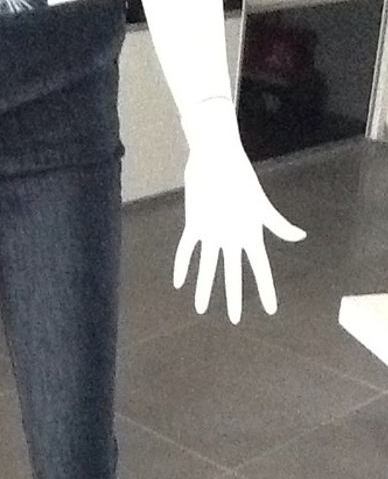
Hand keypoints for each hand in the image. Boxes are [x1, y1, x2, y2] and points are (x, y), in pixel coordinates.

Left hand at [174, 99, 306, 323]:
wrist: (215, 158)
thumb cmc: (240, 178)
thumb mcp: (260, 206)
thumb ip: (277, 224)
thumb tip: (300, 237)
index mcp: (249, 235)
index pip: (260, 268)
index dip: (265, 289)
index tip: (271, 310)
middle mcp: (231, 239)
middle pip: (233, 274)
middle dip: (234, 297)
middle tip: (235, 319)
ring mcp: (212, 234)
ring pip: (208, 267)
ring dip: (205, 287)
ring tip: (200, 309)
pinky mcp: (194, 225)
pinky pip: (187, 249)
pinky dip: (182, 265)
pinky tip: (179, 282)